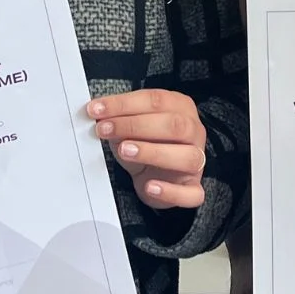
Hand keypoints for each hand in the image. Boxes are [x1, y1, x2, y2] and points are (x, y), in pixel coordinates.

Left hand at [88, 90, 206, 209]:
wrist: (155, 176)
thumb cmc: (144, 143)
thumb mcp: (129, 127)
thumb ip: (118, 118)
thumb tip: (98, 114)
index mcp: (181, 107)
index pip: (156, 100)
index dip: (124, 104)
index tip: (96, 109)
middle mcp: (194, 131)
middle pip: (174, 124)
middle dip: (135, 126)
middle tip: (104, 130)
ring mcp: (198, 162)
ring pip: (187, 157)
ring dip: (153, 153)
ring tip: (124, 151)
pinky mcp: (193, 189)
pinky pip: (191, 193)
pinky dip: (170, 191)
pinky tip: (150, 187)